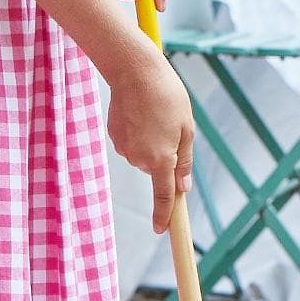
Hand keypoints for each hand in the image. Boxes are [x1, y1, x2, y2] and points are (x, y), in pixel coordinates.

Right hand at [107, 39, 194, 232]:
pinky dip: (138, 133)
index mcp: (161, 158)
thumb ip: (184, 161)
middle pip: (156, 170)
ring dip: (151, 141)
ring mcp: (124, 148)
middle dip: (164, 155)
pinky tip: (139, 112)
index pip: (163, 196)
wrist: (133, 70)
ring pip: (143, 155)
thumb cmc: (166, 96)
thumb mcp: (186, 128)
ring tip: (154, 114)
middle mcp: (139, 158)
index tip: (162, 230)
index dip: (164, 215)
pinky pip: (131, 143)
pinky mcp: (114, 136)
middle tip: (170, 126)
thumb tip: (182, 188)